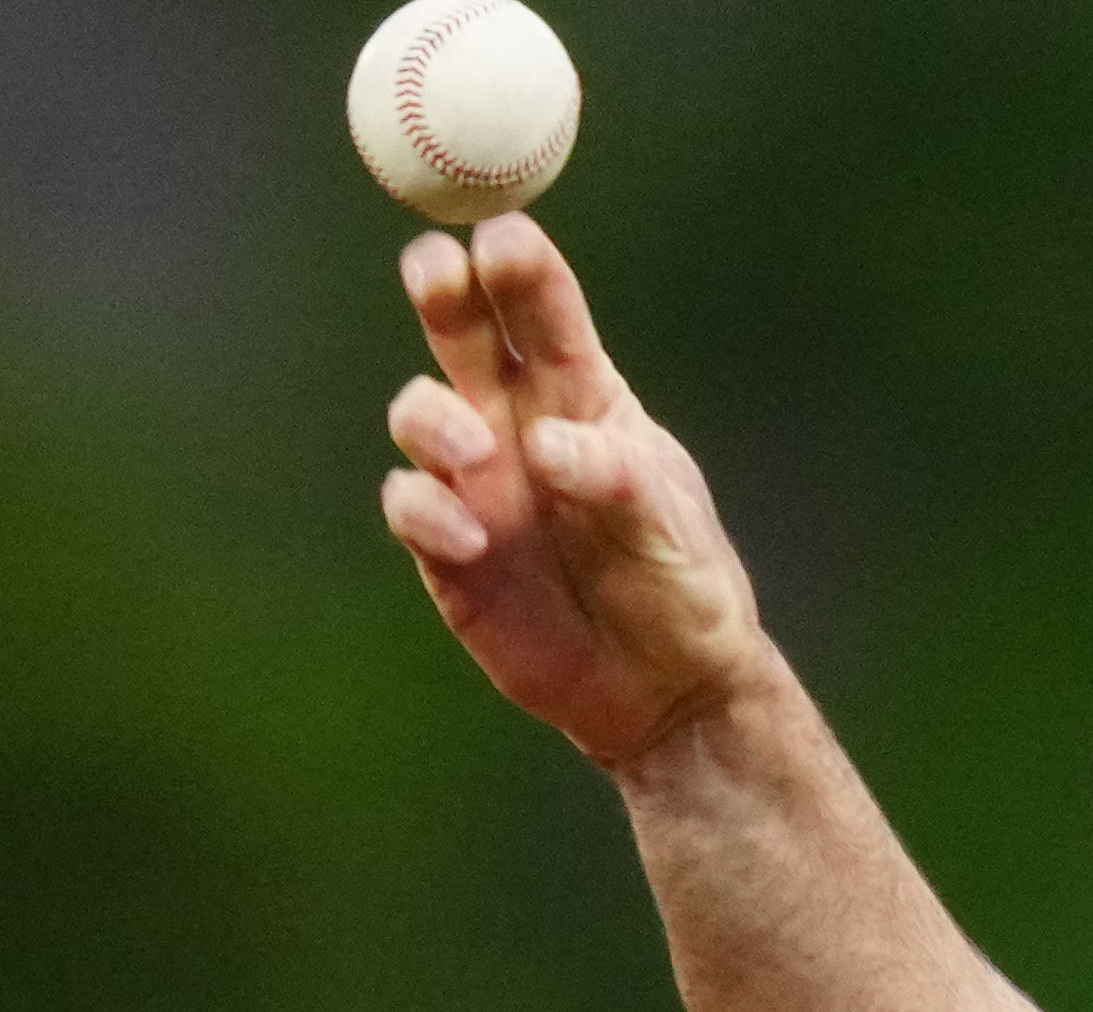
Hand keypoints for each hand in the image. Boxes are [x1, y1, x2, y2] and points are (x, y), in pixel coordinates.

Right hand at [378, 214, 780, 772]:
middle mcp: (516, 421)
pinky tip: (469, 541)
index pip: (543, 311)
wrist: (665, 691)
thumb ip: (616, 476)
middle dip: (441, 288)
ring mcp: (475, 481)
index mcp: (583, 394)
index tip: (504, 239)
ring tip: (475, 453)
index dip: (519, 268)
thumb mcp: (670, 527)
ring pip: (419, 410)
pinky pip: (410, 504)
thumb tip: (546, 442)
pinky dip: (425, 510)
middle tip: (435, 268)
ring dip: (432, 416)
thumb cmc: (682, 588)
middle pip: (463, 331)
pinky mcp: (447, 548)